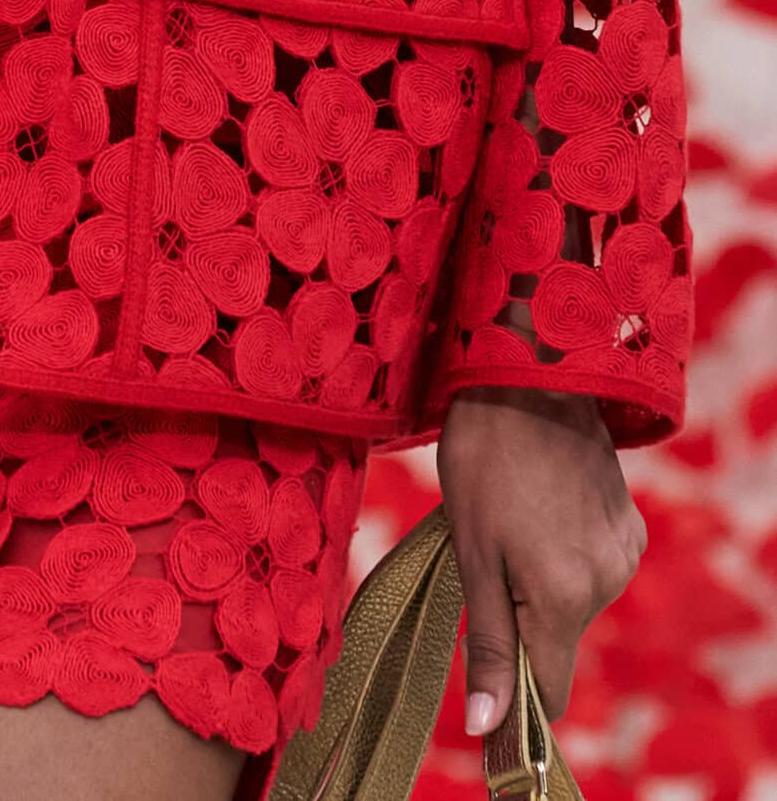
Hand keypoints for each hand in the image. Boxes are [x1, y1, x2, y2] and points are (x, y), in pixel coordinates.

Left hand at [438, 385, 645, 739]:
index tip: (482, 663)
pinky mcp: (629, 523)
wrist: (529, 373)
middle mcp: (609, 582)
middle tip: (487, 549)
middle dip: (519, 613)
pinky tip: (540, 502)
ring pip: (572, 600)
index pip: (549, 692)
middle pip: (556, 640)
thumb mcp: (472, 551)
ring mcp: (624, 551)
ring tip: (513, 515)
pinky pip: (590, 564)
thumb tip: (486, 726)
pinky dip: (562, 550)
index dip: (513, 693)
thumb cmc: (485, 457)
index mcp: (566, 598)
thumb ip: (489, 641)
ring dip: (540, 577)